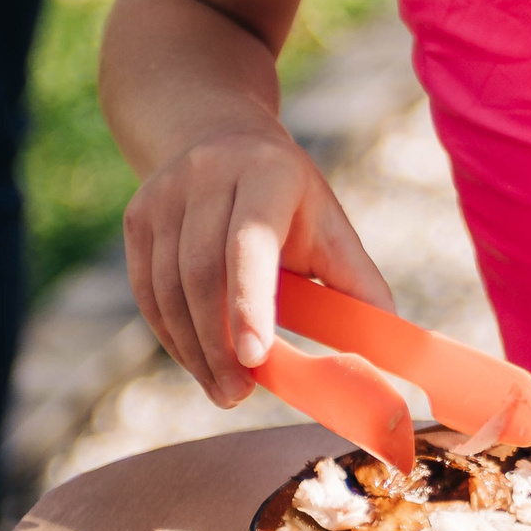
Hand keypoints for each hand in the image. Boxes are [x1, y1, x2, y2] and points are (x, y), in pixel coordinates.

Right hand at [121, 126, 391, 405]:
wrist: (221, 136)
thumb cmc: (290, 196)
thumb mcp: (329, 222)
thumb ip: (358, 280)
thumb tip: (392, 341)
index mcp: (268, 173)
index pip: (249, 243)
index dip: (251, 302)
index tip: (257, 358)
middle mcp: (209, 176)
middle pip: (203, 273)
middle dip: (218, 343)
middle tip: (239, 393)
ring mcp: (165, 194)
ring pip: (168, 288)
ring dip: (193, 349)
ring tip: (224, 389)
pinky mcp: (137, 216)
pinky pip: (147, 291)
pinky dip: (172, 335)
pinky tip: (197, 361)